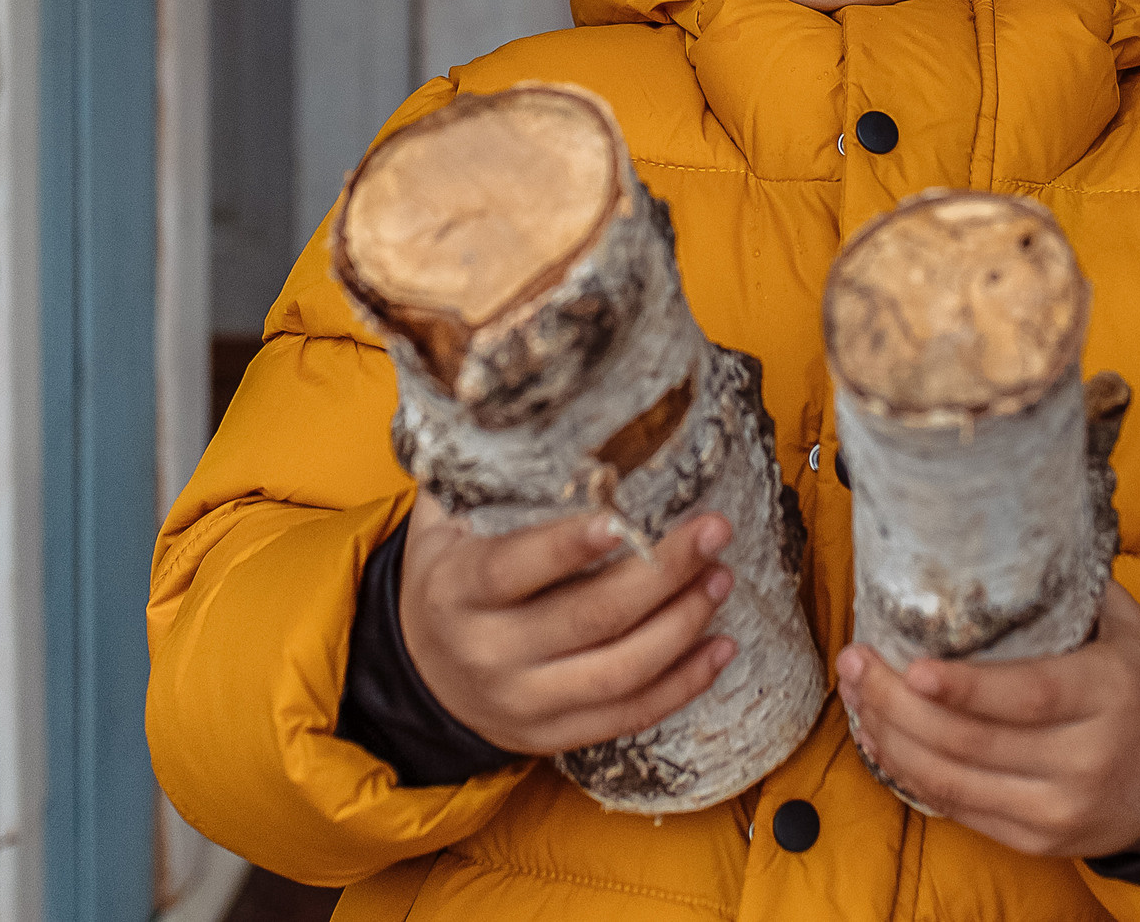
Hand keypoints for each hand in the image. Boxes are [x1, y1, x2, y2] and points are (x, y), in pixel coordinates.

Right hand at [398, 499, 737, 755]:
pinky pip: (628, 716)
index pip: (513, 568)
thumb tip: (519, 404)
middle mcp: (487, 651)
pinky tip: (720, 646)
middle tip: (711, 532)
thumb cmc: (445, 578)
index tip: (620, 520)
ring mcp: (522, 700)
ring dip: (682, 625)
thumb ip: (473, 473)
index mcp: (455, 591)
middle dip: (661, 573)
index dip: (567, 547)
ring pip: (619, 671)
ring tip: (719, 578)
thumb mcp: (438, 524)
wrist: (420, 672)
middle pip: (588, 617)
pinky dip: (682, 684)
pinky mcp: (551, 736)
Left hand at [835, 582, 1139, 858]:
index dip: (964, 686)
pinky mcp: (1039, 840)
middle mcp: (1088, 758)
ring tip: (854, 692)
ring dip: (889, 736)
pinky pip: (958, 809)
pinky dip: (908, 772)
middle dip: (895, 702)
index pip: (1029, 694)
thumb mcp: (1124, 628)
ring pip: (952, 780)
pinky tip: (880, 735)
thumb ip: (1064, 589)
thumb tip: (988, 530)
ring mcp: (1062, 808)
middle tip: (854, 661)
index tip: (911, 667)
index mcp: (1111, 692)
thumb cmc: (1135, 686)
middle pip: (971, 740)